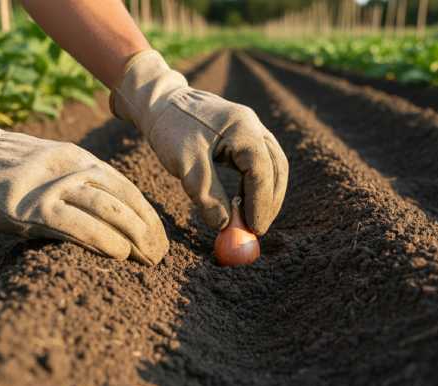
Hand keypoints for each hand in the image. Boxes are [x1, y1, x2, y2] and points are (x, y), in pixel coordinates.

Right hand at [0, 85, 167, 264]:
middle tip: (160, 256)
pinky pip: (80, 225)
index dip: (148, 216)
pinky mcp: (34, 207)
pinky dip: (104, 240)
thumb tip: (107, 213)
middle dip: (149, 231)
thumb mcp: (50, 165)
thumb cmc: (5, 168)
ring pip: (110, 212)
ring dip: (136, 238)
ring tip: (149, 259)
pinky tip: (121, 254)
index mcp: (81, 160)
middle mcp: (74, 169)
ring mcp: (55, 187)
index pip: (127, 189)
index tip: (159, 238)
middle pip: (126, 201)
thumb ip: (78, 183)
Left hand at [111, 50, 287, 234]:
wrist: (161, 103)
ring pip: (273, 165)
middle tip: (257, 229)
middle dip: (269, 202)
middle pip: (276, 168)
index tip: (253, 228)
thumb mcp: (187, 165)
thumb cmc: (172, 129)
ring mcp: (252, 129)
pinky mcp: (246, 135)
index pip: (262, 171)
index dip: (261, 203)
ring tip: (252, 219)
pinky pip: (262, 162)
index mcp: (242, 128)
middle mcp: (254, 126)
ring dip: (267, 194)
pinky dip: (258, 184)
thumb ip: (207, 195)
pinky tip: (245, 201)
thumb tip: (224, 225)